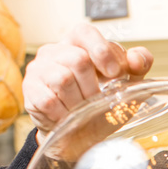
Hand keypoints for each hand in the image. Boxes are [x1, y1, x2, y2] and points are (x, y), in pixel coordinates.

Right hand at [23, 22, 153, 141]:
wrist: (78, 135)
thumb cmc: (101, 105)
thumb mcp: (125, 86)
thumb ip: (137, 67)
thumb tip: (137, 59)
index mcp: (78, 43)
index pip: (86, 33)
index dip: (101, 51)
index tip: (114, 73)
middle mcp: (55, 50)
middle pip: (77, 59)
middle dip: (93, 86)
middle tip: (96, 101)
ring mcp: (39, 68)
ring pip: (62, 79)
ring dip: (78, 102)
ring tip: (81, 110)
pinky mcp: (30, 89)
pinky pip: (49, 100)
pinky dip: (64, 113)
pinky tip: (67, 117)